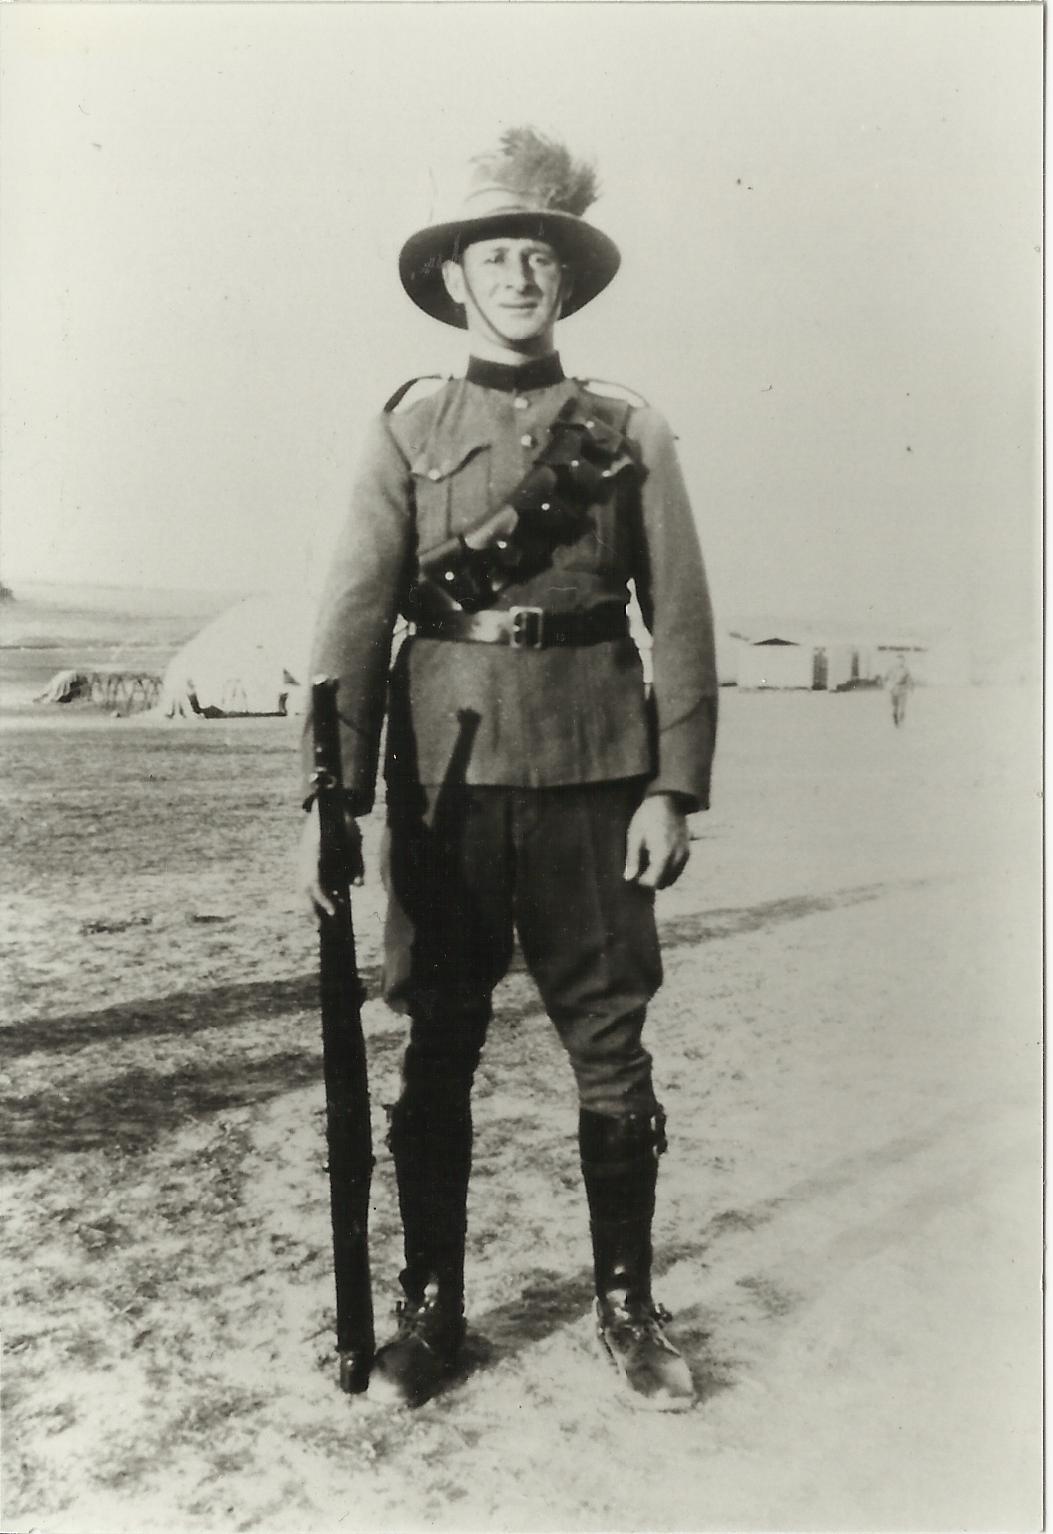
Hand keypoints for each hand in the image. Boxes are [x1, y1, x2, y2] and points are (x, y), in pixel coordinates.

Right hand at [298, 802, 364, 917]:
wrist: (328, 804)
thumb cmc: (344, 821)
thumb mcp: (355, 840)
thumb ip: (357, 862)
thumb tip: (357, 885)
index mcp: (315, 852)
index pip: (315, 882)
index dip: (324, 899)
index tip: (334, 911)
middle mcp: (305, 858)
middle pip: (304, 890)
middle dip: (313, 910)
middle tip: (323, 928)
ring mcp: (303, 859)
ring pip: (304, 887)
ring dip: (314, 903)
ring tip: (327, 919)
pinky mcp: (306, 860)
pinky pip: (309, 881)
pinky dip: (317, 893)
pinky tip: (331, 902)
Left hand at [623, 794, 689, 889]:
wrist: (667, 800)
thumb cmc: (646, 817)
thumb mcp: (634, 836)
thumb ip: (632, 858)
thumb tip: (629, 878)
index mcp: (663, 854)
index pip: (654, 881)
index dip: (642, 882)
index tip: (635, 874)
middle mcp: (677, 857)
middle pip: (664, 883)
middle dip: (652, 880)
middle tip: (641, 870)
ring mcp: (685, 854)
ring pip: (673, 878)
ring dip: (661, 876)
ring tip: (649, 864)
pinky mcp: (688, 851)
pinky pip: (678, 869)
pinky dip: (669, 870)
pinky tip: (659, 860)